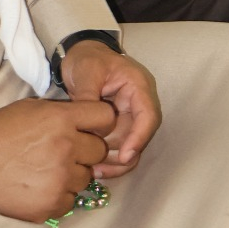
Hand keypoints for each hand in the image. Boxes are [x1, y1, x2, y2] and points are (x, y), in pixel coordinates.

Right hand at [0, 98, 115, 222]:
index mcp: (61, 119)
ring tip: (45, 170)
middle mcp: (66, 147)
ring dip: (72, 175)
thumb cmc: (0, 131)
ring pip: (87, 178)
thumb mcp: (32, 108)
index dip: (100, 122)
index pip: (105, 116)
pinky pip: (71, 200)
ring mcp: (60, 178)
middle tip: (62, 152)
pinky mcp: (51, 204)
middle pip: (100, 151)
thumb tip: (88, 120)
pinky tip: (39, 186)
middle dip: (86, 151)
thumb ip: (64, 113)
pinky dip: (59, 195)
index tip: (91, 127)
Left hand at [58, 43, 160, 178]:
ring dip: (115, 161)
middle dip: (120, 152)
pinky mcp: (121, 128)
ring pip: (132, 147)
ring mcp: (131, 117)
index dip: (139, 138)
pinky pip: (122, 149)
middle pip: (139, 136)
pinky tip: (95, 169)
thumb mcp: (87, 72)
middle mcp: (139, 104)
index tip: (124, 157)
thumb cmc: (87, 60)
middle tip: (96, 162)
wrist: (80, 57)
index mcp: (138, 86)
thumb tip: (91, 128)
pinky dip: (111, 161)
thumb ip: (89, 97)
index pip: (148, 116)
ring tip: (94, 170)